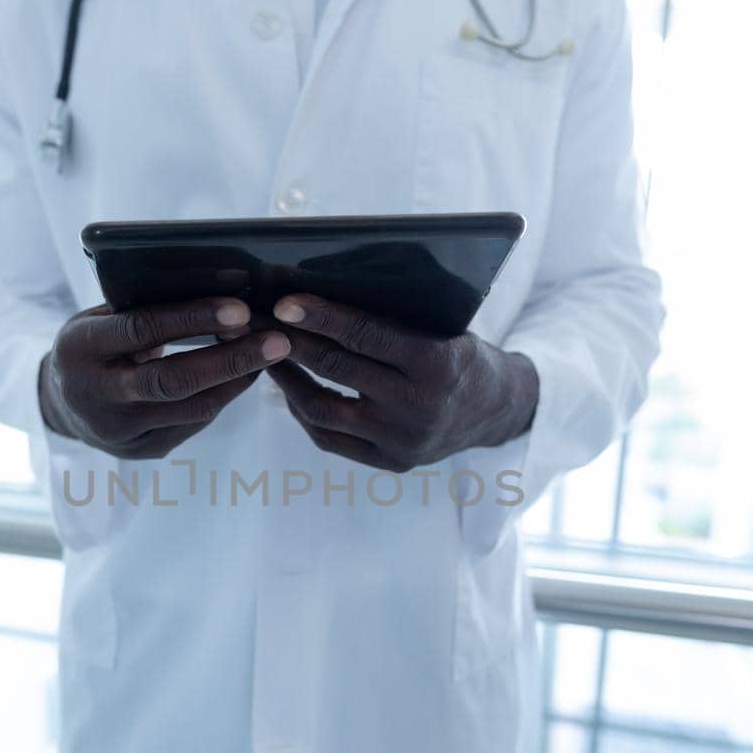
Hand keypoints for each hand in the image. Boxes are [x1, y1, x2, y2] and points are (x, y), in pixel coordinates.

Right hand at [39, 297, 289, 457]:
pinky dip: (223, 396)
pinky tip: (244, 374)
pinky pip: (193, 423)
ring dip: (237, 379)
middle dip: (231, 360)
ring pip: (191, 409)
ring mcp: (118, 430)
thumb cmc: (96, 342)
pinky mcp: (142, 451)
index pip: (141, 330)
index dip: (192, 319)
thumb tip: (218, 285)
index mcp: (78, 348)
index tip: (240, 309)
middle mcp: (94, 394)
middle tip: (277, 341)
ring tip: (270, 353)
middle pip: (172, 381)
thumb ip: (142, 306)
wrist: (63, 402)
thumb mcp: (102, 316)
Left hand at [267, 294, 536, 471]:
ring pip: (322, 410)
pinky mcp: (390, 462)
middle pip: (336, 370)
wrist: (494, 409)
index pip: (365, 335)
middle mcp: (419, 407)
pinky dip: (302, 411)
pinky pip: (329, 439)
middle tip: (257, 322)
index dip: (320, 317)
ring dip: (286, 379)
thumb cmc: (458, 351)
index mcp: (436, 363)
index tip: (283, 302)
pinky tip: (289, 387)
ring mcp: (402, 441)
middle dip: (290, 342)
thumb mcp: (441, 326)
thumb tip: (318, 289)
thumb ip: (391, 317)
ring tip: (266, 353)